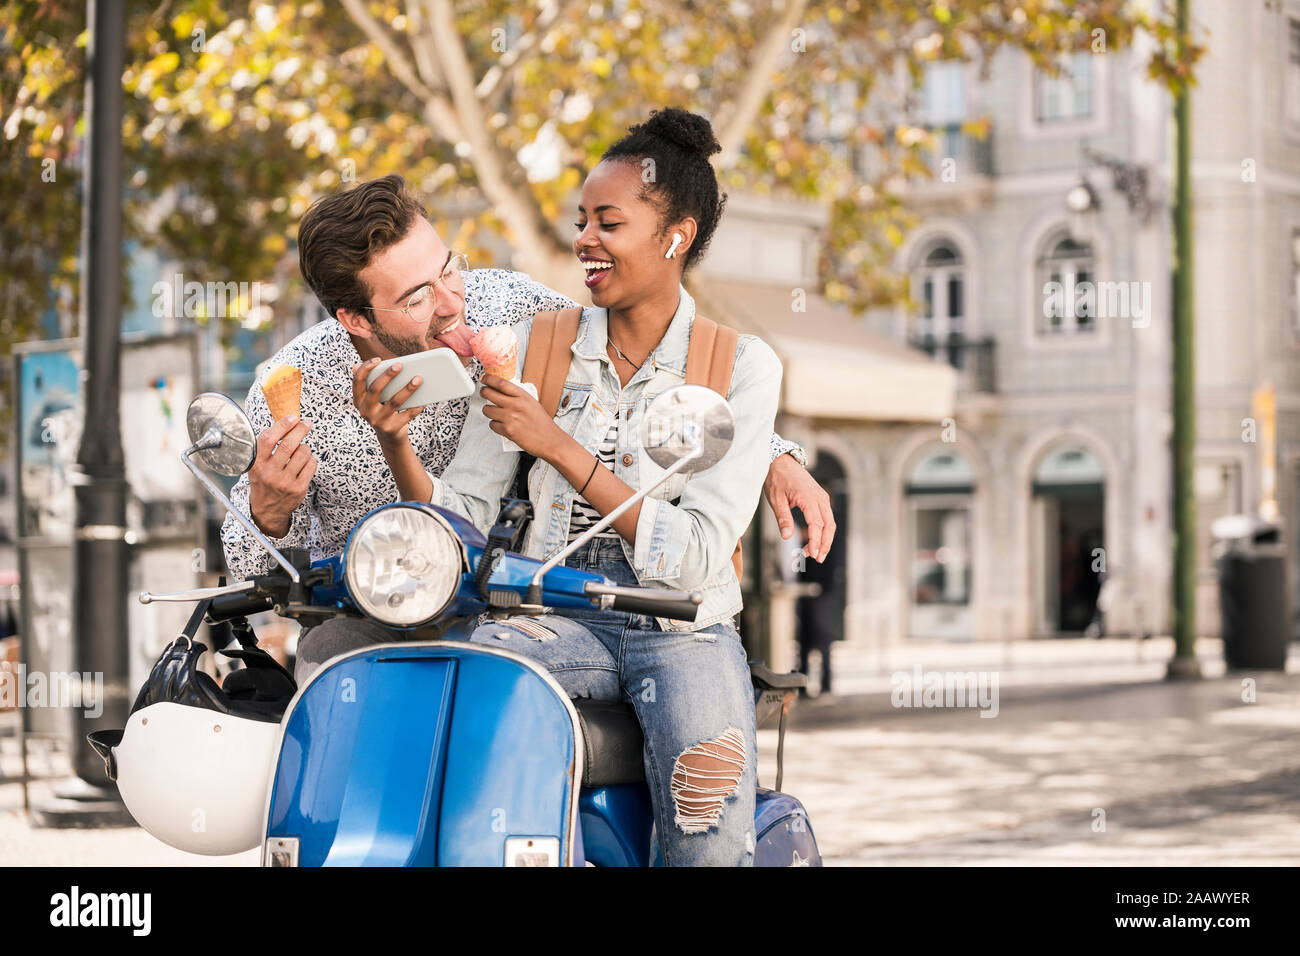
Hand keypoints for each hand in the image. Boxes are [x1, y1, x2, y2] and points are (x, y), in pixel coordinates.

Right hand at [249, 414, 316, 537]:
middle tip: (306, 423)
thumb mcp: (256, 465)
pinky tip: (306, 462)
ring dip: (305, 447)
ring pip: (303, 453)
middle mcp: (270, 472)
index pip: (268, 439)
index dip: (282, 425)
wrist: (267, 510)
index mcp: (257, 464)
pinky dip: (311, 459)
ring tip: (302, 449)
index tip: (292, 417)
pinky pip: (311, 465)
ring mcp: (285, 481)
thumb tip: (283, 423)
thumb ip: (265, 448)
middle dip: (300, 430)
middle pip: (289, 444)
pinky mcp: (298, 488)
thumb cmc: (263, 481)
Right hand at [353, 357, 426, 449]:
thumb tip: (355, 365)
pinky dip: (417, 406)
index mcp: (358, 400)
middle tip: (400, 365)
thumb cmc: (383, 410)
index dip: (365, 369)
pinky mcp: (391, 429)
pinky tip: (425, 398)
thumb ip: (368, 382)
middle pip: (375, 389)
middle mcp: (365, 411)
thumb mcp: (373, 399)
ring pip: (395, 402)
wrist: (390, 437)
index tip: (378, 359)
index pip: (357, 381)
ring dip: (408, 389)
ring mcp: (378, 421)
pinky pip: (407, 415)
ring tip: (419, 379)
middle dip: (388, 376)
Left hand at [479, 374, 562, 457]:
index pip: (501, 383)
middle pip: (490, 394)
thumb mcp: (533, 404)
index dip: (489, 379)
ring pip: (487, 410)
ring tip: (494, 412)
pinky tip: (501, 425)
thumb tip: (503, 392)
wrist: (550, 440)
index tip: (485, 379)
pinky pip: (492, 424)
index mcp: (523, 397)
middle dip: (483, 392)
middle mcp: (516, 405)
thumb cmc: (543, 424)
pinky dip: (494, 425)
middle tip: (484, 393)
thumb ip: (518, 397)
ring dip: (488, 411)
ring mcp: (510, 418)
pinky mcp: (507, 430)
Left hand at [763, 453, 835, 561]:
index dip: (815, 541)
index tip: (811, 554)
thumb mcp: (776, 500)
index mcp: (808, 497)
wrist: (781, 461)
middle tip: (817, 558)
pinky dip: (824, 530)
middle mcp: (819, 497)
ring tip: (816, 553)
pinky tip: (816, 539)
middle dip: (824, 543)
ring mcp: (822, 497)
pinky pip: (826, 516)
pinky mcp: (820, 498)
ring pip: (830, 522)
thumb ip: (783, 518)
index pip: (816, 524)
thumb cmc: (777, 479)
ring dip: (825, 538)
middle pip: (828, 525)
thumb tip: (787, 536)